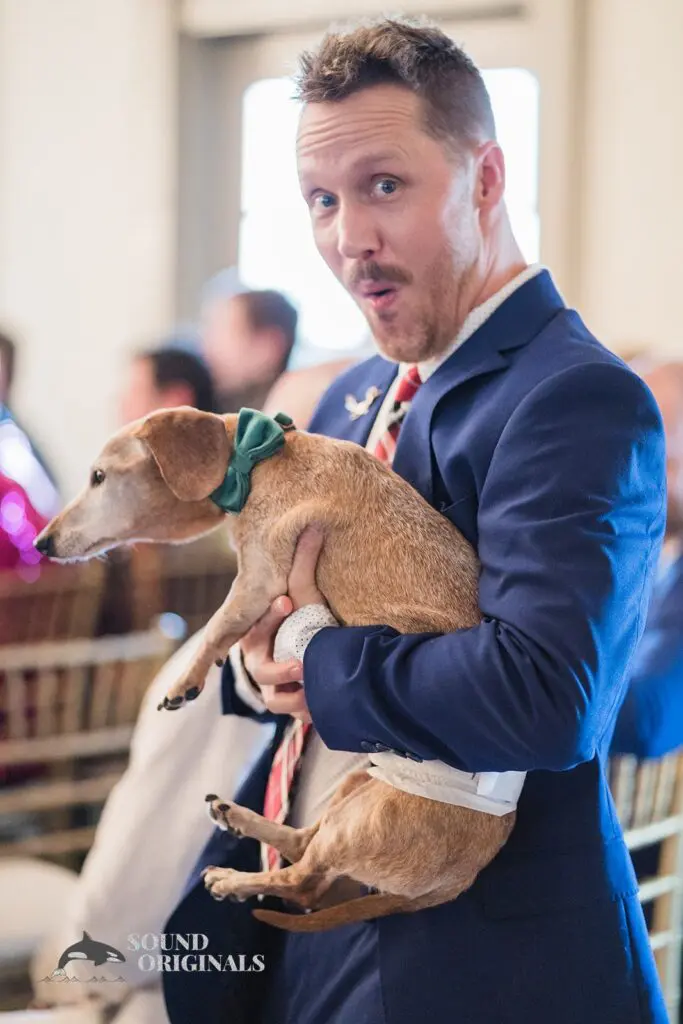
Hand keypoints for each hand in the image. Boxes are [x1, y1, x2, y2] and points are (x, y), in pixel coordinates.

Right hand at [241, 526, 326, 718]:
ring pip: (276, 700)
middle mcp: (261, 665)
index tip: (285, 602)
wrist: (328, 645)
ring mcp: (276, 689)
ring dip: (294, 697)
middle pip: (261, 673)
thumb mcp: (305, 591)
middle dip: (280, 668)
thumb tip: (315, 523)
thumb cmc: (307, 617)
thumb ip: (305, 561)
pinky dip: (308, 711)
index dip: (262, 622)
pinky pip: (297, 713)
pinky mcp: (295, 704)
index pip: (249, 633)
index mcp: (255, 638)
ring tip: (315, 688)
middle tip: (303, 662)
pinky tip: (323, 707)